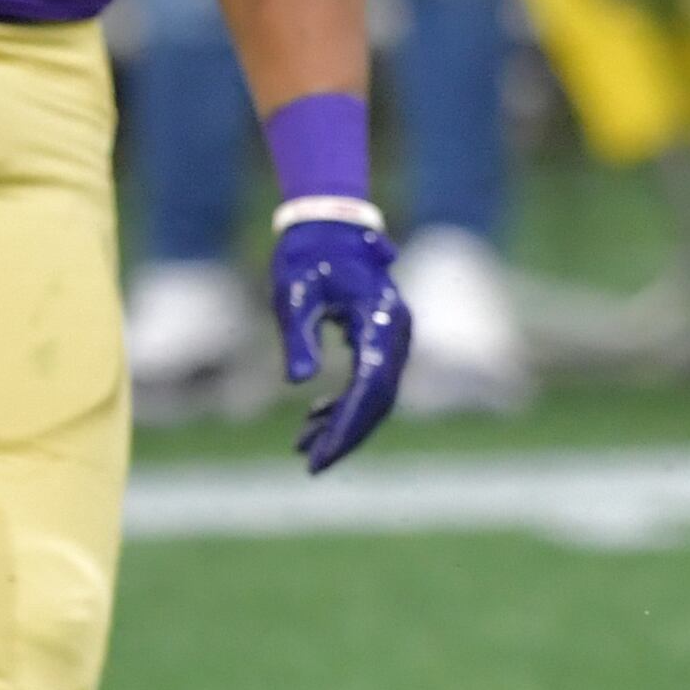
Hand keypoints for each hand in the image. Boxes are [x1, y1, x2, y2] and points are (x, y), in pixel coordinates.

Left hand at [272, 211, 410, 472]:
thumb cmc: (307, 254)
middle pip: (379, 399)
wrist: (327, 224)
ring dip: (343, 422)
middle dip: (347, 434)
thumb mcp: (293, 293)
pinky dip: (343, 404)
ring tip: (303, 447)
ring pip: (375, 394)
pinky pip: (369, 381)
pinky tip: (313, 419)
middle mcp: (396, 332)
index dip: (346, 426)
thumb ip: (298, 334)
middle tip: (311, 465)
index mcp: (380, 321)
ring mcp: (393, 336)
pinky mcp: (380, 337)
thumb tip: (298, 382)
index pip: (370, 388)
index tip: (319, 457)